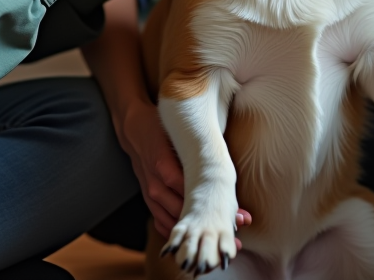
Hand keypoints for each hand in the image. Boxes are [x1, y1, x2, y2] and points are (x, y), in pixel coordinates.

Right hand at [119, 100, 252, 242]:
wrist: (137, 132)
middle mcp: (156, 185)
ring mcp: (151, 195)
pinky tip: (195, 238)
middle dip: (209, 225)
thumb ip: (199, 154)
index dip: (214, 208)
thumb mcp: (180, 137)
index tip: (236, 217)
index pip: (190, 193)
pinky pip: (162, 223)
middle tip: (235, 236)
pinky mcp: (149, 201)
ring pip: (173, 223)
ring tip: (218, 241)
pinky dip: (178, 232)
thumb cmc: (164, 132)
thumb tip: (225, 169)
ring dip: (196, 234)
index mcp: (164, 166)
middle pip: (184, 212)